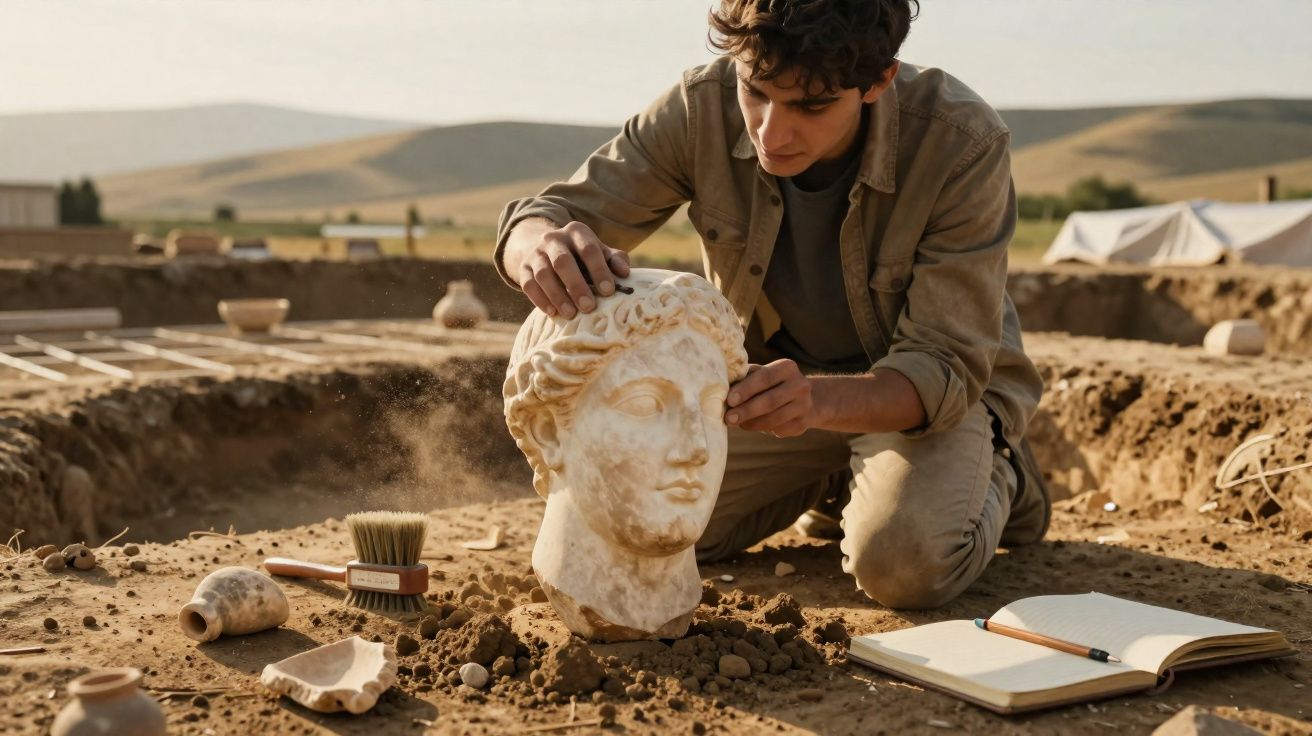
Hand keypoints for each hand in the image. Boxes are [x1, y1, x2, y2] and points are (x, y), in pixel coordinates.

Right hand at [510, 220, 630, 317]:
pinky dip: (540, 300)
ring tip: (571, 314)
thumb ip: (614, 260)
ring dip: (558, 295)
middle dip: (576, 285)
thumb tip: (625, 273)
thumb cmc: (582, 256)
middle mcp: (553, 239)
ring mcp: (536, 253)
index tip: (608, 292)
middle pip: (563, 261)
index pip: (589, 249)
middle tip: (589, 307)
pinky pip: (528, 284)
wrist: (547, 250)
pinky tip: (552, 313)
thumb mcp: (600, 252)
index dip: (599, 271)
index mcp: (577, 232)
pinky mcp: (523, 268)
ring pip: (544, 274)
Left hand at [723, 360, 812, 436]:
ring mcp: (804, 405)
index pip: (765, 378)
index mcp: (787, 368)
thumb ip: (746, 377)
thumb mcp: (763, 373)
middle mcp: (800, 385)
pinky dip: (762, 429)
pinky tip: (752, 425)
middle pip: (770, 401)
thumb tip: (722, 387)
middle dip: (746, 411)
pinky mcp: (802, 423)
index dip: (746, 389)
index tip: (730, 400)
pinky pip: (778, 429)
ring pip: (774, 419)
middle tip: (728, 418)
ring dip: (752, 423)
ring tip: (737, 423)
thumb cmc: (772, 383)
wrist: (806, 398)